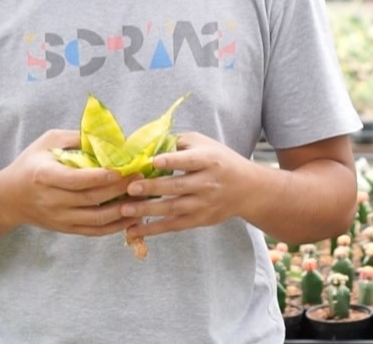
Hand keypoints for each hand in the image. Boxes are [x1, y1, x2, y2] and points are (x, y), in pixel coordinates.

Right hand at [1, 129, 138, 236]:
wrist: (8, 198)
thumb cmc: (31, 164)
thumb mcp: (47, 142)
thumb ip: (76, 138)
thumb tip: (109, 137)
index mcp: (44, 176)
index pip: (76, 180)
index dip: (100, 176)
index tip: (122, 169)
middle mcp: (51, 200)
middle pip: (90, 198)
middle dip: (119, 189)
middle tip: (141, 177)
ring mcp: (59, 218)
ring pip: (96, 218)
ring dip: (123, 209)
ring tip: (143, 196)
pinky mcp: (66, 229)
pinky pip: (95, 231)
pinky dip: (116, 226)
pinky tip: (133, 215)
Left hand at [116, 132, 258, 238]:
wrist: (248, 189)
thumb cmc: (220, 161)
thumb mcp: (206, 144)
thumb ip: (180, 143)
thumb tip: (149, 144)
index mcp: (209, 160)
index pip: (189, 161)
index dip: (172, 161)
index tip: (154, 161)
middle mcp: (207, 183)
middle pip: (177, 186)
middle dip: (152, 188)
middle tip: (130, 187)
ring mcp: (203, 204)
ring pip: (172, 208)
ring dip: (147, 210)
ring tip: (125, 209)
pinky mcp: (199, 220)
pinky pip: (173, 226)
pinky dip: (153, 229)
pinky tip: (133, 230)